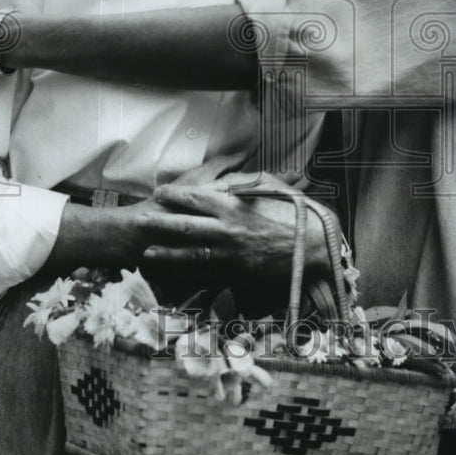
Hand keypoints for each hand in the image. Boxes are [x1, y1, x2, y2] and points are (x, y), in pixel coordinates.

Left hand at [141, 171, 332, 279]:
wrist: (316, 245)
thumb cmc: (295, 210)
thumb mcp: (269, 185)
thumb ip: (241, 181)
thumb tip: (220, 181)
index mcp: (235, 205)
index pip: (196, 198)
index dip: (174, 195)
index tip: (159, 192)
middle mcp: (228, 230)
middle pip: (186, 226)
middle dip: (160, 223)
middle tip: (139, 220)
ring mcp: (232, 254)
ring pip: (192, 254)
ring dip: (167, 253)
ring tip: (147, 252)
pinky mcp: (239, 272)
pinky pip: (209, 272)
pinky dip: (189, 272)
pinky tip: (175, 272)